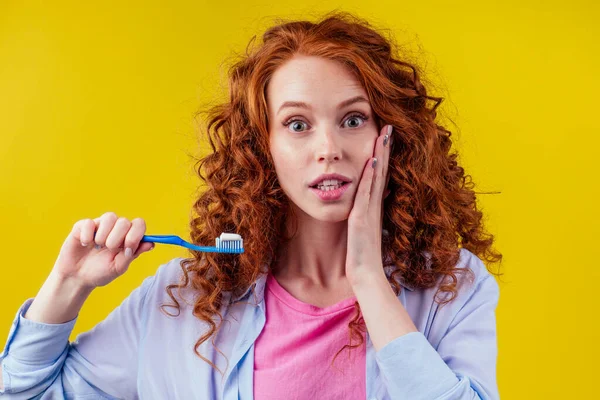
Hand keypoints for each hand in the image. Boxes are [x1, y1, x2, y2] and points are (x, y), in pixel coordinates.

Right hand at [51, 211, 154, 289]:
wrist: (77, 278)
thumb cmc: (100, 272)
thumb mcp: (118, 267)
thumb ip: (133, 254)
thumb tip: (151, 244)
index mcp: (127, 237)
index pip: (139, 224)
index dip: (136, 234)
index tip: (128, 248)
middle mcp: (115, 229)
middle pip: (124, 221)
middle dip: (118, 237)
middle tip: (110, 249)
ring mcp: (99, 225)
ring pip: (109, 217)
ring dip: (104, 235)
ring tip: (98, 247)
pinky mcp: (82, 226)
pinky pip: (89, 222)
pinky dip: (87, 235)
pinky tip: (85, 244)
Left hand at [346, 124, 391, 285]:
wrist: (365, 274)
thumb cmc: (362, 255)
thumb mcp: (363, 230)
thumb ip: (365, 216)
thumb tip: (366, 205)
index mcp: (374, 207)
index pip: (379, 176)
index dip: (383, 156)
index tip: (385, 137)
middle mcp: (374, 205)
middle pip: (381, 171)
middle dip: (384, 148)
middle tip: (389, 126)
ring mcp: (369, 210)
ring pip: (376, 177)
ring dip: (380, 155)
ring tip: (383, 134)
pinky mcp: (361, 218)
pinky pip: (366, 193)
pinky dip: (369, 177)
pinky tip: (372, 162)